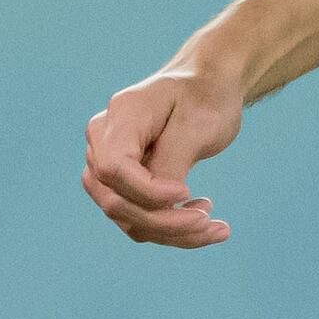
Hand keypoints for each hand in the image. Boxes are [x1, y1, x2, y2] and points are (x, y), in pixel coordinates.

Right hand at [82, 63, 242, 247]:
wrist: (208, 86)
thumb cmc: (206, 97)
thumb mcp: (197, 124)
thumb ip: (171, 163)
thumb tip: (160, 206)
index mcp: (120, 116)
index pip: (114, 169)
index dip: (148, 192)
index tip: (189, 194)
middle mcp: (102, 140)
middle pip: (115, 199)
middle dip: (163, 222)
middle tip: (209, 222)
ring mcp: (107, 164)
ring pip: (125, 217)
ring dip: (171, 233)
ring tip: (216, 227)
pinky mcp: (121, 183)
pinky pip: (137, 218)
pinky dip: (171, 230)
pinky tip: (204, 224)